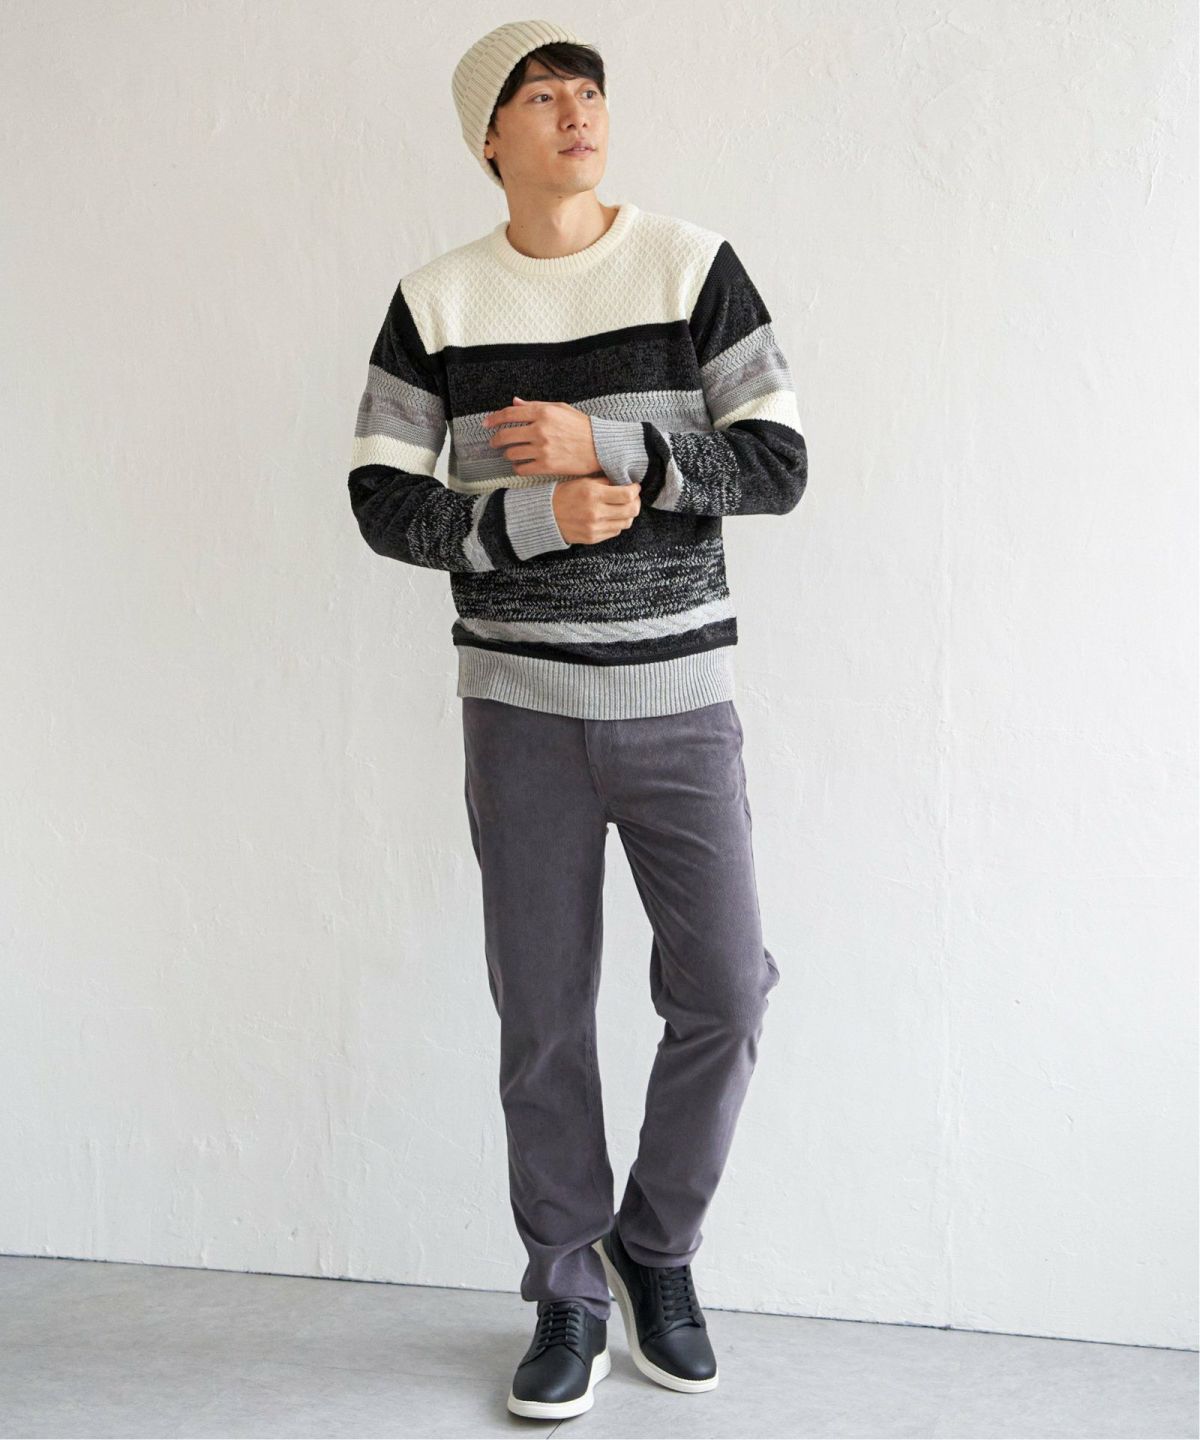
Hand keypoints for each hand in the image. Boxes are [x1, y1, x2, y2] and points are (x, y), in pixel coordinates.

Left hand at [482, 396, 604, 477]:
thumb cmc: (582, 427)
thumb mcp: (560, 408)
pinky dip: (518, 468)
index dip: (493, 419)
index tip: (486, 424)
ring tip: (511, 454)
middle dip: (496, 440)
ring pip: (512, 453)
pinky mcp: (547, 466)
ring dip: (508, 454)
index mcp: (543, 412)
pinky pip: (522, 468)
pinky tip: (520, 465)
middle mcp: (540, 429)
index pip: (509, 414)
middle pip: (506, 435)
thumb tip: (514, 402)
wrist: (601, 447)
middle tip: (494, 442)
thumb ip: (535, 405)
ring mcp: (543, 449)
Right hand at [551, 477, 641, 544]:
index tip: (635, 487)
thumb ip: (605, 482)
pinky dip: (617, 524)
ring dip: (628, 514)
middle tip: (633, 498)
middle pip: (631, 511)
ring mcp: (595, 528)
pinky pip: (615, 532)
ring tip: (623, 508)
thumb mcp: (583, 481)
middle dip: (636, 503)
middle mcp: (596, 513)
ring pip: (626, 523)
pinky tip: (612, 517)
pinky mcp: (593, 538)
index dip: (635, 490)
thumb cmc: (565, 494)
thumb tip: (625, 482)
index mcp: (594, 494)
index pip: (627, 495)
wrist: (546, 515)